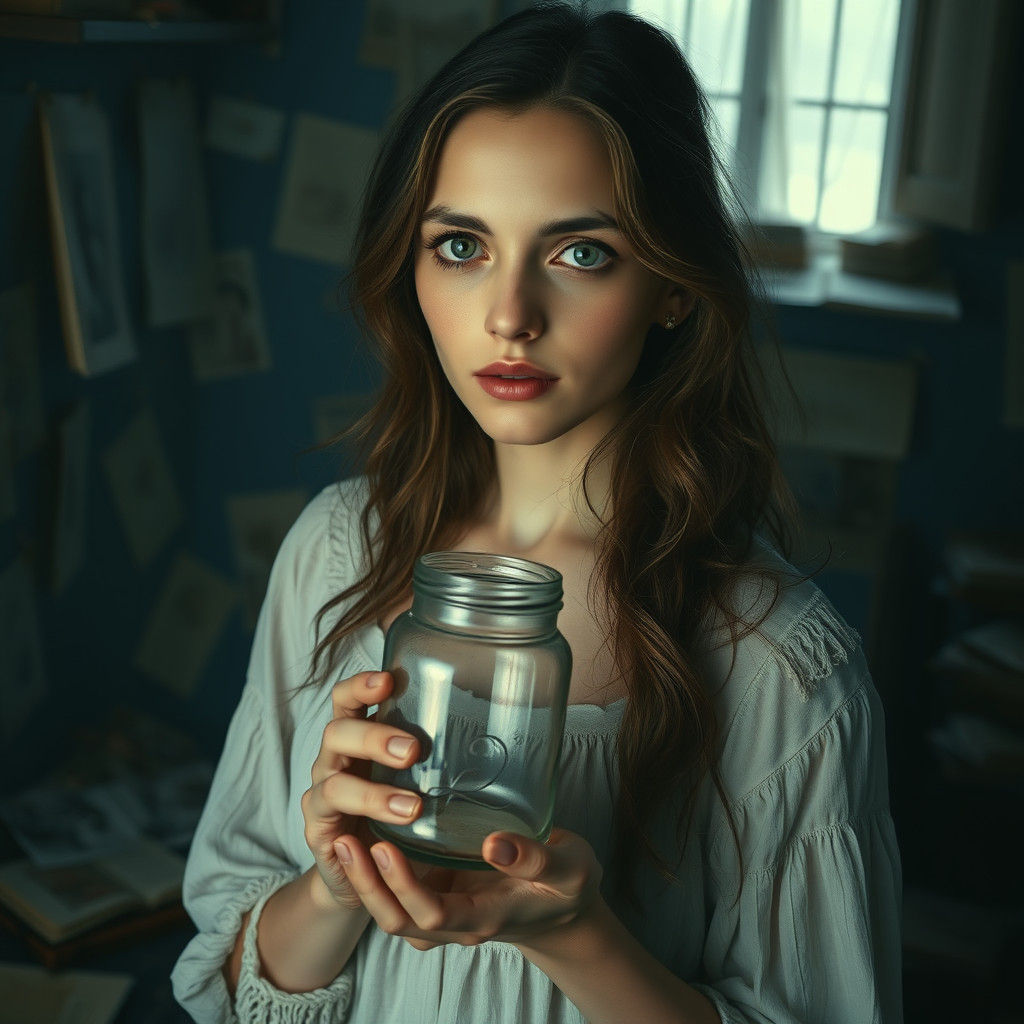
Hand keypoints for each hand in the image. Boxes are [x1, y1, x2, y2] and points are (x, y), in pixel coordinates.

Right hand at [300, 670, 424, 909]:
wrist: (363, 873)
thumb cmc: (397, 815)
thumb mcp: (419, 779)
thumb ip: (442, 756)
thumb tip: (502, 734)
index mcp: (356, 739)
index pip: (347, 701)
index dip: (360, 686)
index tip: (388, 681)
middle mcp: (334, 762)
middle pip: (337, 732)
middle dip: (374, 737)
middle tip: (413, 751)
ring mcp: (322, 797)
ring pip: (334, 783)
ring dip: (374, 794)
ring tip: (413, 807)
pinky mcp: (318, 832)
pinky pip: (332, 826)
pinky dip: (360, 828)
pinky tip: (386, 833)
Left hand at [334, 826, 602, 949]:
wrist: (566, 908)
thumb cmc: (569, 886)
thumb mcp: (569, 869)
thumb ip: (536, 859)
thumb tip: (496, 844)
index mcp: (486, 917)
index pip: (431, 914)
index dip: (402, 885)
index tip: (383, 846)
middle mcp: (458, 922)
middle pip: (397, 919)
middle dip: (367, 885)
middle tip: (345, 839)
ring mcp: (446, 910)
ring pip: (392, 910)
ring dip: (365, 880)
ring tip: (343, 837)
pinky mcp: (442, 892)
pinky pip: (400, 892)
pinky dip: (377, 873)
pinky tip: (366, 834)